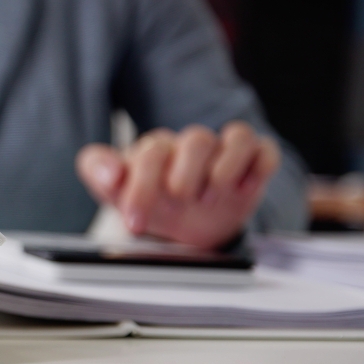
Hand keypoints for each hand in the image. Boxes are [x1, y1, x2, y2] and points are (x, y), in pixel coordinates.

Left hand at [76, 121, 280, 248]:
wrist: (187, 226)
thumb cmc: (153, 203)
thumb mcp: (117, 192)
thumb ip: (99, 173)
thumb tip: (110, 172)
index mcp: (157, 150)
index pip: (151, 153)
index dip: (141, 187)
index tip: (134, 220)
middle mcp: (191, 147)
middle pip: (197, 140)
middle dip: (186, 175)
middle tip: (178, 201)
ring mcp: (225, 153)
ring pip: (237, 138)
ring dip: (224, 169)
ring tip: (209, 197)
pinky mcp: (253, 162)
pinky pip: (265, 151)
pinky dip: (258, 168)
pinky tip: (242, 190)